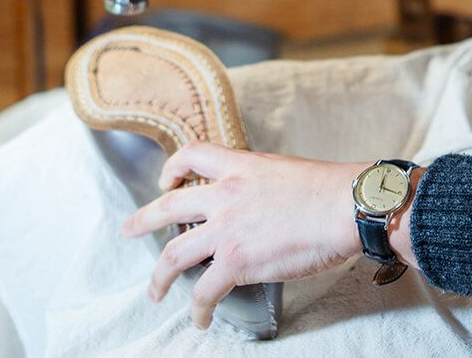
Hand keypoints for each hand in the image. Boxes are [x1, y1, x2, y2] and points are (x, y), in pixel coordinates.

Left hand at [121, 142, 363, 328]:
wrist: (343, 206)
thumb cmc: (326, 190)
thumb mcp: (283, 170)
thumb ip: (261, 184)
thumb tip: (261, 202)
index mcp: (239, 166)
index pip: (193, 154)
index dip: (173, 167)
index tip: (166, 180)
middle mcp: (225, 194)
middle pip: (168, 205)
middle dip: (142, 220)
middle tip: (128, 229)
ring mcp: (227, 228)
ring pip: (173, 253)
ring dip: (159, 276)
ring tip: (154, 290)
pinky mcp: (236, 260)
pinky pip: (204, 290)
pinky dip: (198, 307)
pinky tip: (200, 317)